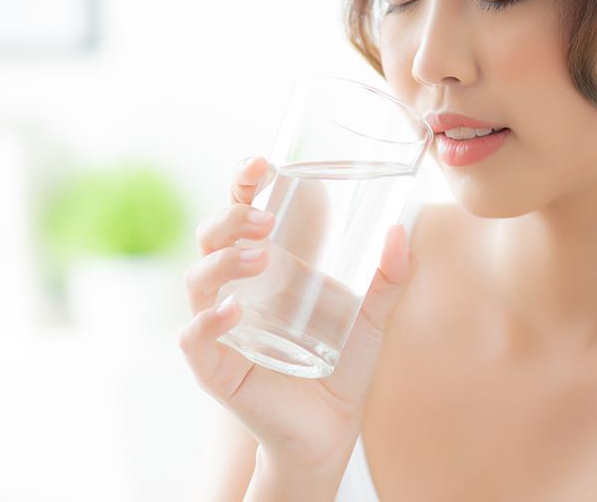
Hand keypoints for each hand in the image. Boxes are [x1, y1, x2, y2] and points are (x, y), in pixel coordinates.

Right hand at [178, 155, 417, 477]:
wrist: (333, 431)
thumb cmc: (342, 365)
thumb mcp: (372, 317)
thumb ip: (388, 278)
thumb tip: (401, 232)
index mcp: (268, 268)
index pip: (242, 213)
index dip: (243, 184)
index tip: (262, 165)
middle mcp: (237, 289)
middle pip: (211, 237)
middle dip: (231, 218)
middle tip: (265, 218)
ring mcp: (222, 326)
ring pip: (198, 279)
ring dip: (224, 260)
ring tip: (261, 256)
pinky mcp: (217, 368)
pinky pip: (194, 339)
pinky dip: (207, 320)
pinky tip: (233, 310)